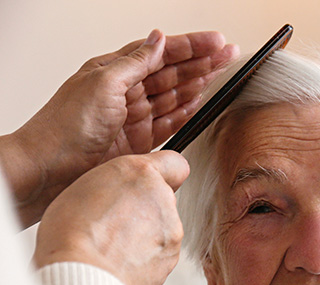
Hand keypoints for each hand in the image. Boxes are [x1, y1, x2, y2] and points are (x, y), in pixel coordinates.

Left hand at [1, 30, 237, 226]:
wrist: (51, 169)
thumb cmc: (65, 127)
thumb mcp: (103, 83)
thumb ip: (135, 63)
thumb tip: (157, 40)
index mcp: (113, 71)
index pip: (160, 52)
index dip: (190, 46)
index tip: (216, 42)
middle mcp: (125, 92)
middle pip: (172, 72)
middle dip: (202, 62)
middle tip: (228, 55)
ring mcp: (133, 118)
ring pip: (175, 96)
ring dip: (199, 83)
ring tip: (221, 73)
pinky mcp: (140, 143)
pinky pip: (170, 123)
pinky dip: (186, 112)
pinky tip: (199, 102)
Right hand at [33, 151, 189, 284]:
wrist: (83, 274)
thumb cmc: (72, 232)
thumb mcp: (84, 186)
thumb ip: (116, 184)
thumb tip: (124, 194)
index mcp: (141, 174)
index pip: (173, 163)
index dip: (162, 174)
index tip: (150, 184)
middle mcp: (163, 199)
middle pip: (163, 201)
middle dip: (145, 210)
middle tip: (114, 223)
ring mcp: (172, 230)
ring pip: (162, 229)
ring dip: (144, 236)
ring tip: (112, 247)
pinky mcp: (171, 258)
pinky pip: (159, 256)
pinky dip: (145, 260)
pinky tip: (119, 263)